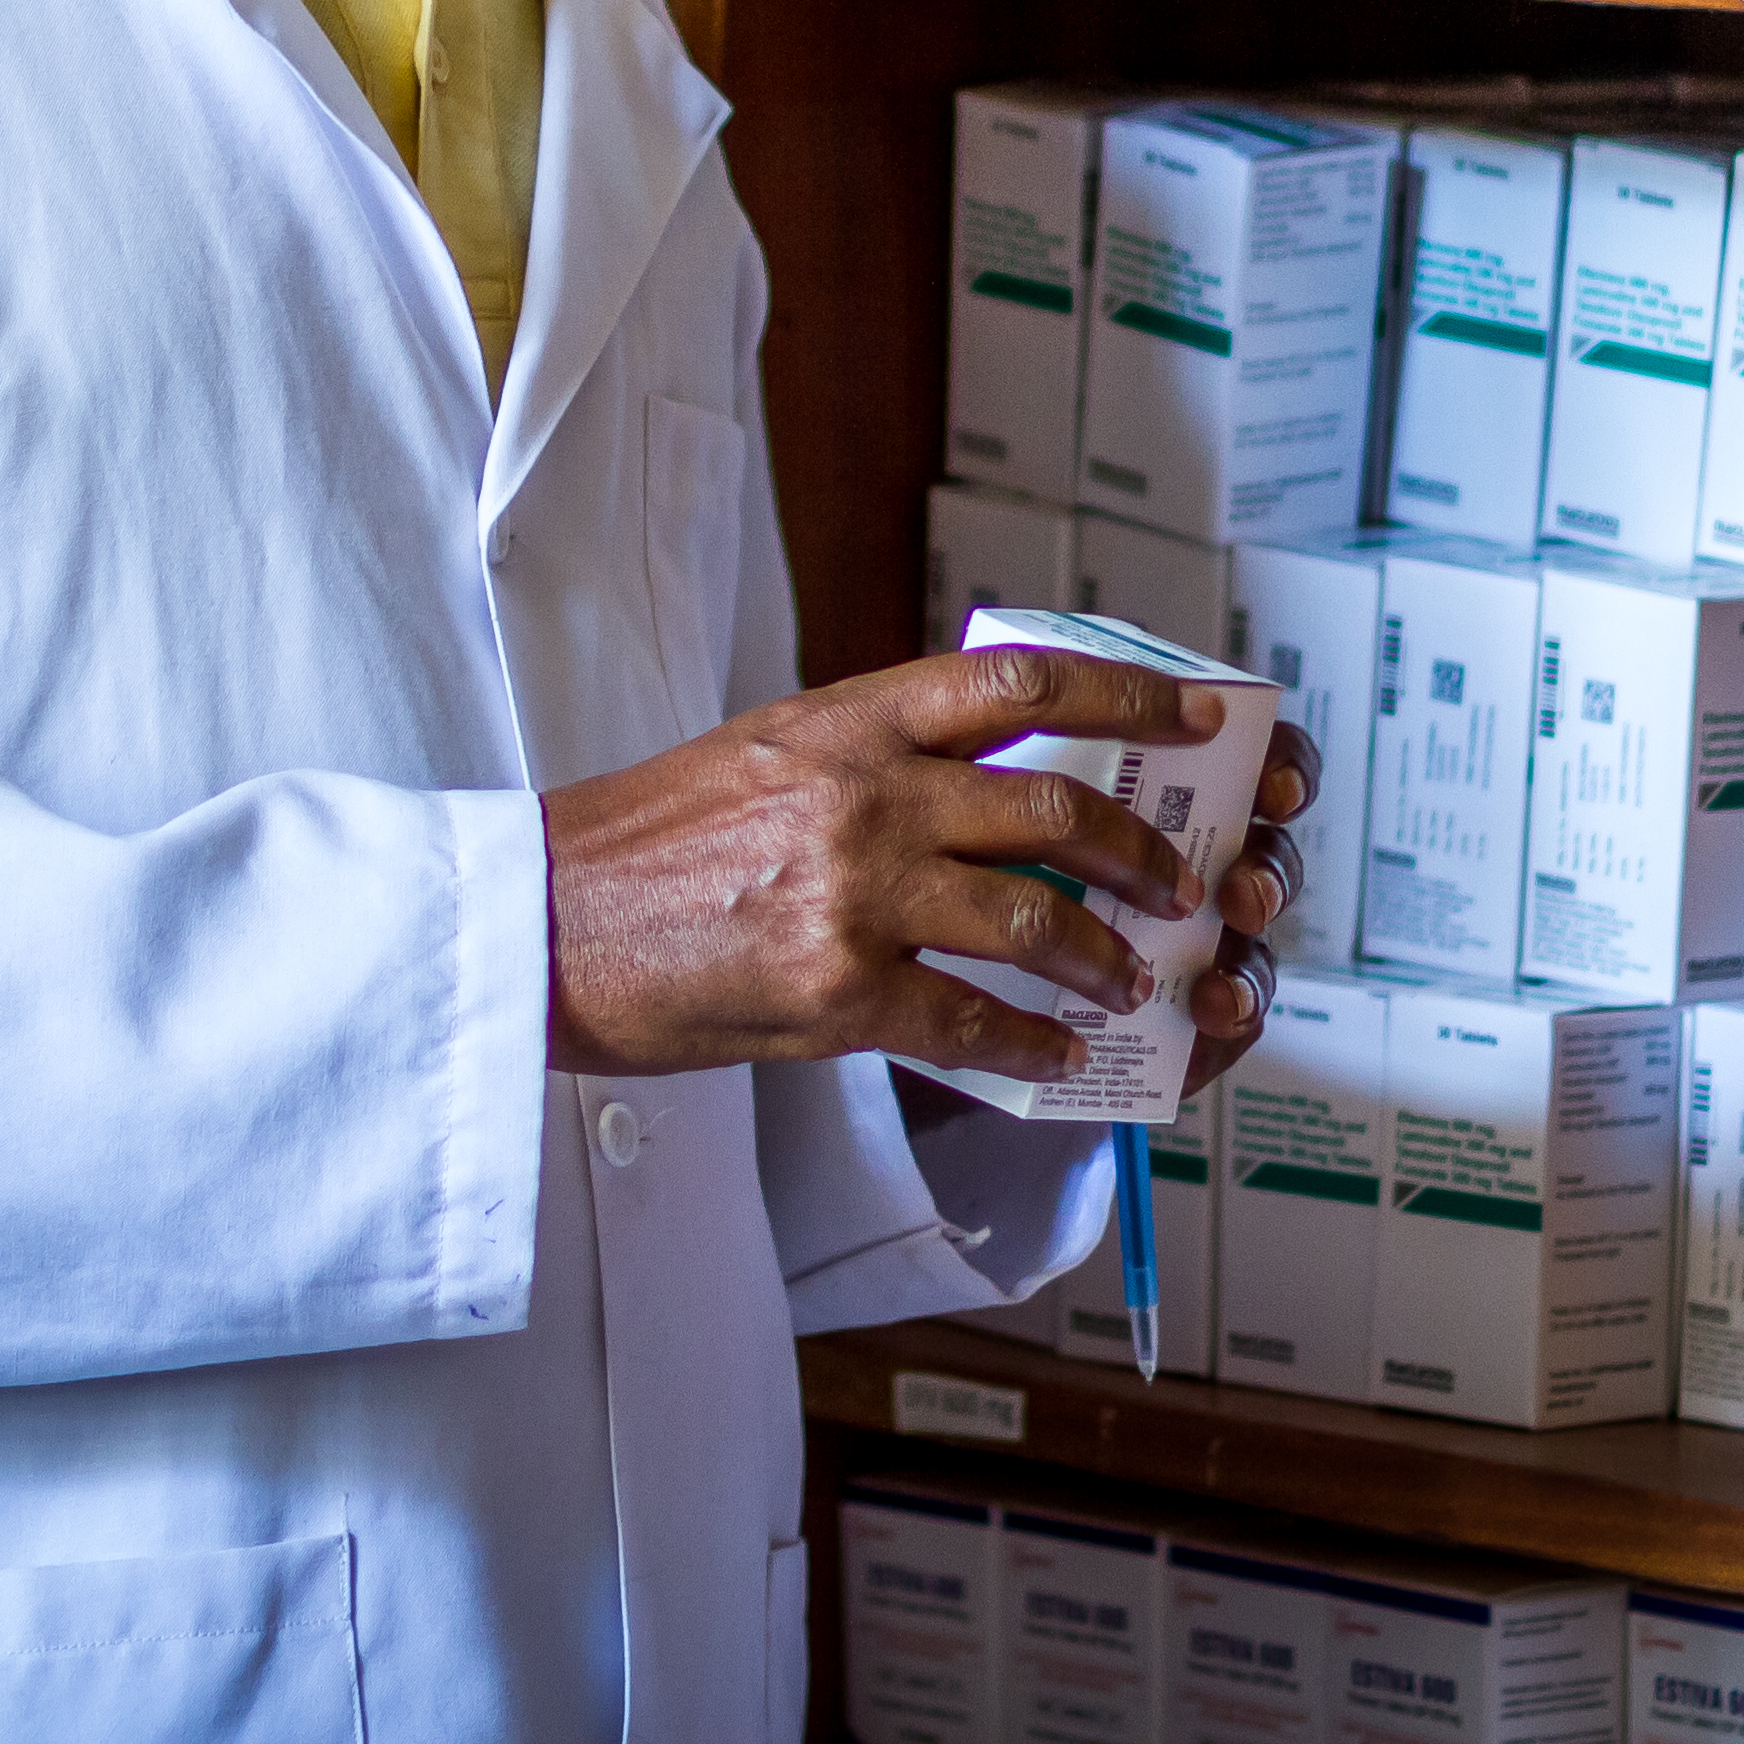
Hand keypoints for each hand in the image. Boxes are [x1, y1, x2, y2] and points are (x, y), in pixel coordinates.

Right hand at [543, 647, 1322, 1092]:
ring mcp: (854, 893)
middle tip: (1179, 880)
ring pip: (1031, 919)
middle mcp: (864, 793)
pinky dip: (1031, 1044)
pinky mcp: (836, 992)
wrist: (546, 921)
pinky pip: (971, 1021)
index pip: (1019, 685)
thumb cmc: (644, 840)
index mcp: (850, 719)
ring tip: (1131, 978)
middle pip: (1051, 806)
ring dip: (1102, 955)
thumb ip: (869, 748)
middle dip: (1136, 848)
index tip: (1198, 716)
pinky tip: (1058, 1058)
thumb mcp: (765, 749)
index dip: (1127, 698)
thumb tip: (976, 766)